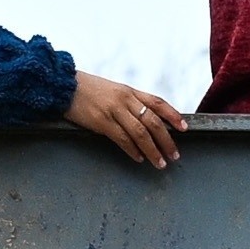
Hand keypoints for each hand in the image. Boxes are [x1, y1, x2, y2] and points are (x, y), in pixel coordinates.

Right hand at [67, 71, 182, 169]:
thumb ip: (130, 102)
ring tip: (160, 162)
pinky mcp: (101, 122)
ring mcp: (113, 110)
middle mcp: (125, 100)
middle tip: (174, 155)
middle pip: (153, 121)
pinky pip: (122, 139)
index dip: (173, 115)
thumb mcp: (113, 91)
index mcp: (130, 91)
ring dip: (153, 150)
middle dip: (166, 140)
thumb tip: (147, 119)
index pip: (157, 102)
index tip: (185, 128)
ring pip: (140, 133)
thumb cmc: (89, 90)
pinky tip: (139, 158)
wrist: (64, 86)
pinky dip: (133, 150)